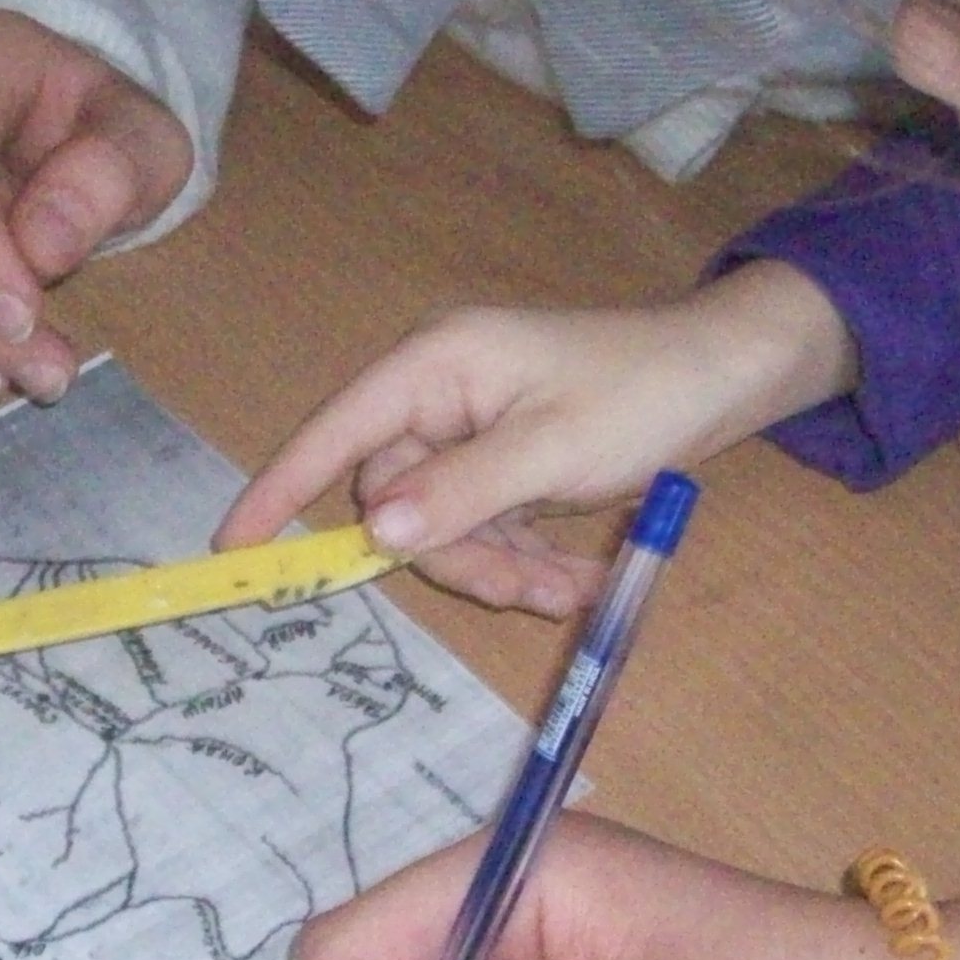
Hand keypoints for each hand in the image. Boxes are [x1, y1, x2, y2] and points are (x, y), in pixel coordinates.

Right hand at [217, 263, 856, 616]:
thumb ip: (460, 492)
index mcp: (437, 367)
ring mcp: (475, 430)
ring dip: (500, 568)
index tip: (235, 547)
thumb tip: (376, 531)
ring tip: (570, 591)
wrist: (725, 378)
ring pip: (444, 525)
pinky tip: (578, 577)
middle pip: (398, 499)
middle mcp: (442, 395)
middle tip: (526, 592)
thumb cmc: (640, 394)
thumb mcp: (552, 449)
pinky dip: (524, 558)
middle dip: (455, 556)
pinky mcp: (508, 461)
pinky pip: (486, 525)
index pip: (338, 432)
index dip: (282, 487)